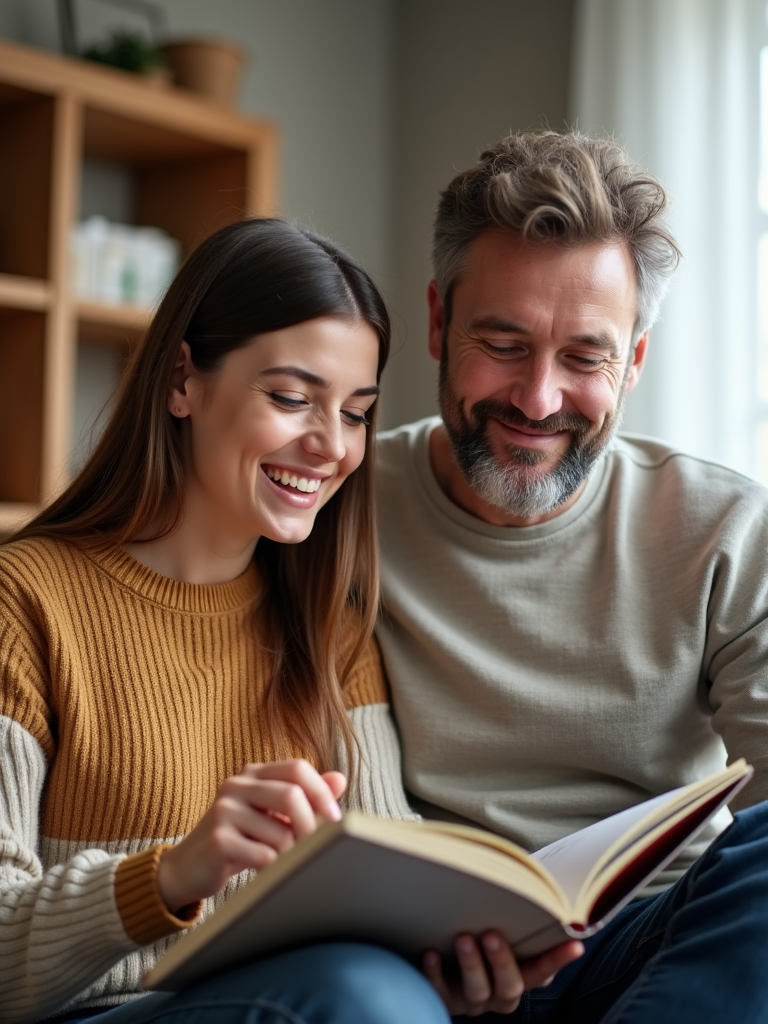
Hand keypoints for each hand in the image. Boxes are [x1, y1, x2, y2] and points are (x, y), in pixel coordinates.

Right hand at [157, 760, 345, 912]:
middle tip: (314, 847)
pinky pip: (264, 856)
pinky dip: (274, 868)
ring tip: (281, 861)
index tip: (335, 819)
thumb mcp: (271, 813)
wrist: (189, 867)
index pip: (297, 768)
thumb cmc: (240, 839)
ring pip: (281, 833)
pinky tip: (264, 871)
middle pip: (291, 795)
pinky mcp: (218, 840)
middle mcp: (236, 785)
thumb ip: (305, 796)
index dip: (321, 792)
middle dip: (311, 826)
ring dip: (290, 854)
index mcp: (253, 773)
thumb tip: (340, 778)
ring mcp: (223, 810)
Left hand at [423, 931, 583, 1015]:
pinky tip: (430, 952)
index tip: (576, 943)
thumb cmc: (478, 931)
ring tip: (463, 937)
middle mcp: (498, 993)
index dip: (558, 959)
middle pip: (509, 987)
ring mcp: (471, 1000)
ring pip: (477, 991)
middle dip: (502, 961)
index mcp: (518, 977)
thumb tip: (540, 887)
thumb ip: (518, 917)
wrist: (441, 957)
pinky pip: (440, 993)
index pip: (542, 970)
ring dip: (471, 964)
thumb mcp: (502, 929)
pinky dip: (435, 974)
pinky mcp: (444, 999)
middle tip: (492, 934)